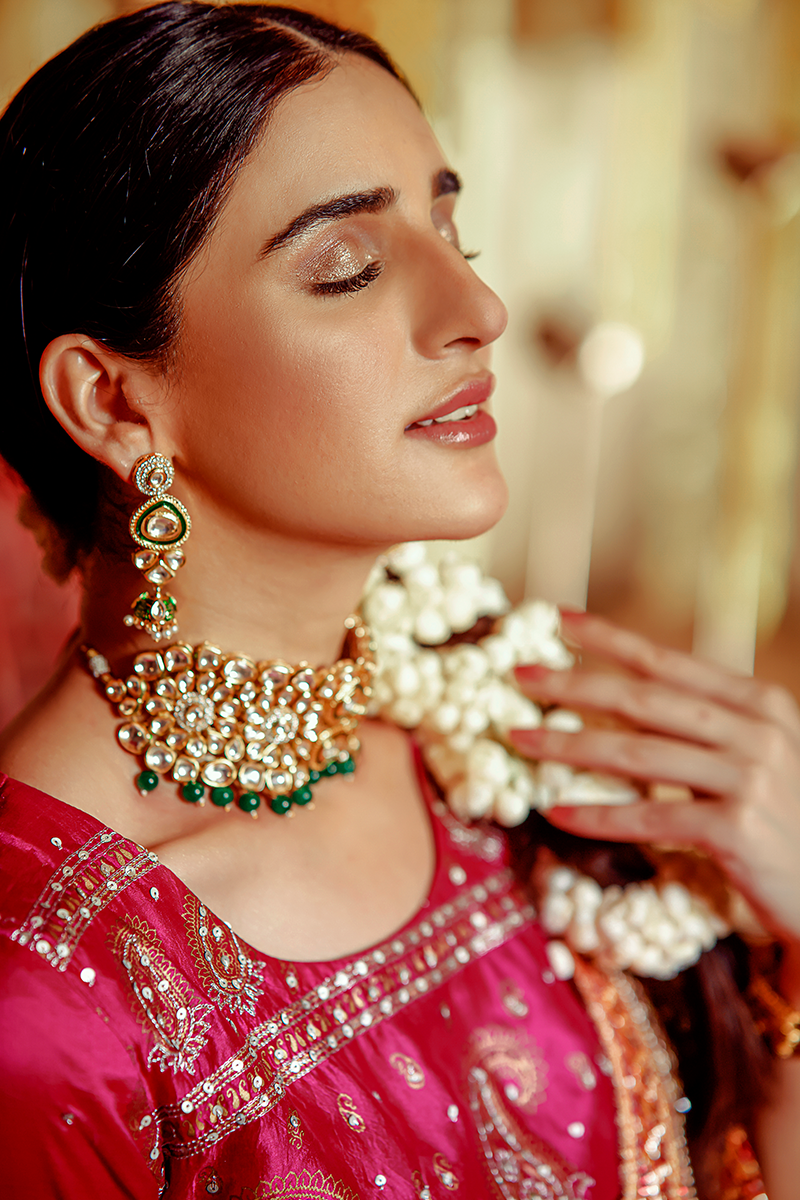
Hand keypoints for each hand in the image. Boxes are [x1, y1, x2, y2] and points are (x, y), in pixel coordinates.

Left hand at [510, 611, 799, 987]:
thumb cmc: (786, 822)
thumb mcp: (758, 757)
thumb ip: (705, 726)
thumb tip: (625, 701)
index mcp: (758, 703)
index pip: (668, 662)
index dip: (609, 639)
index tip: (558, 620)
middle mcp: (756, 731)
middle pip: (643, 699)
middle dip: (573, 685)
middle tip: (519, 676)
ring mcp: (748, 777)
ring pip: (637, 755)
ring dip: (568, 747)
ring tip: (521, 740)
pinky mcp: (737, 829)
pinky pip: (650, 816)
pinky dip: (599, 815)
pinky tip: (557, 813)